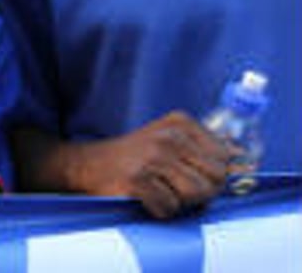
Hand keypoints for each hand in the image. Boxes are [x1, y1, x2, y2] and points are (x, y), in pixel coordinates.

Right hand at [69, 111, 231, 217]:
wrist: (87, 163)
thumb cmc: (134, 156)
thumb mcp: (170, 139)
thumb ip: (205, 148)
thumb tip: (244, 163)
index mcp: (180, 123)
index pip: (224, 159)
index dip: (212, 175)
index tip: (190, 175)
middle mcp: (168, 136)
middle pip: (216, 178)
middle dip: (201, 191)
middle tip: (173, 186)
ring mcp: (152, 157)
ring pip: (197, 194)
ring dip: (180, 201)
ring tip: (159, 190)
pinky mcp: (136, 179)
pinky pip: (169, 207)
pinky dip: (159, 209)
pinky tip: (144, 196)